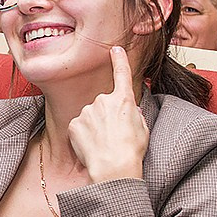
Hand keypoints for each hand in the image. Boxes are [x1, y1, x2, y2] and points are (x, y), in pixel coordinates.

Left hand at [68, 46, 148, 182]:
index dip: (119, 60)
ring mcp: (86, 111)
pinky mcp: (74, 123)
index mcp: (123, 100)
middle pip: (103, 105)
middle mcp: (103, 100)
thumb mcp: (142, 128)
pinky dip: (84, 136)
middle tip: (114, 136)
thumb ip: (132, 113)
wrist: (113, 167)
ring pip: (90, 116)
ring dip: (95, 127)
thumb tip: (127, 111)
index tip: (115, 49)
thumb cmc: (131, 150)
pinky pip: (79, 127)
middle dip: (107, 117)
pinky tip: (91, 146)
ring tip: (103, 144)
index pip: (122, 74)